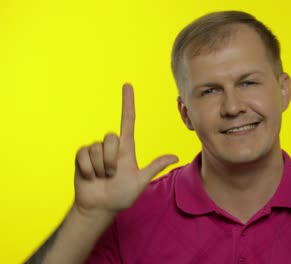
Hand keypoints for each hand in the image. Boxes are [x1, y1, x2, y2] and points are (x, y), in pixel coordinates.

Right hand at [73, 83, 177, 216]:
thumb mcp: (140, 181)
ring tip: (101, 177)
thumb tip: (176, 157)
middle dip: (111, 159)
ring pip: (97, 148)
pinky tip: (90, 177)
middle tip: (112, 174)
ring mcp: (95, 151)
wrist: (99, 207)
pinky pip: (84, 154)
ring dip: (100, 167)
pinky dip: (88, 169)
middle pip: (111, 137)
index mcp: (126, 148)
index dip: (128, 103)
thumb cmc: (121, 196)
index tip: (127, 85)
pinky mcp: (81, 156)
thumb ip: (154, 167)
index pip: (128, 121)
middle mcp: (111, 146)